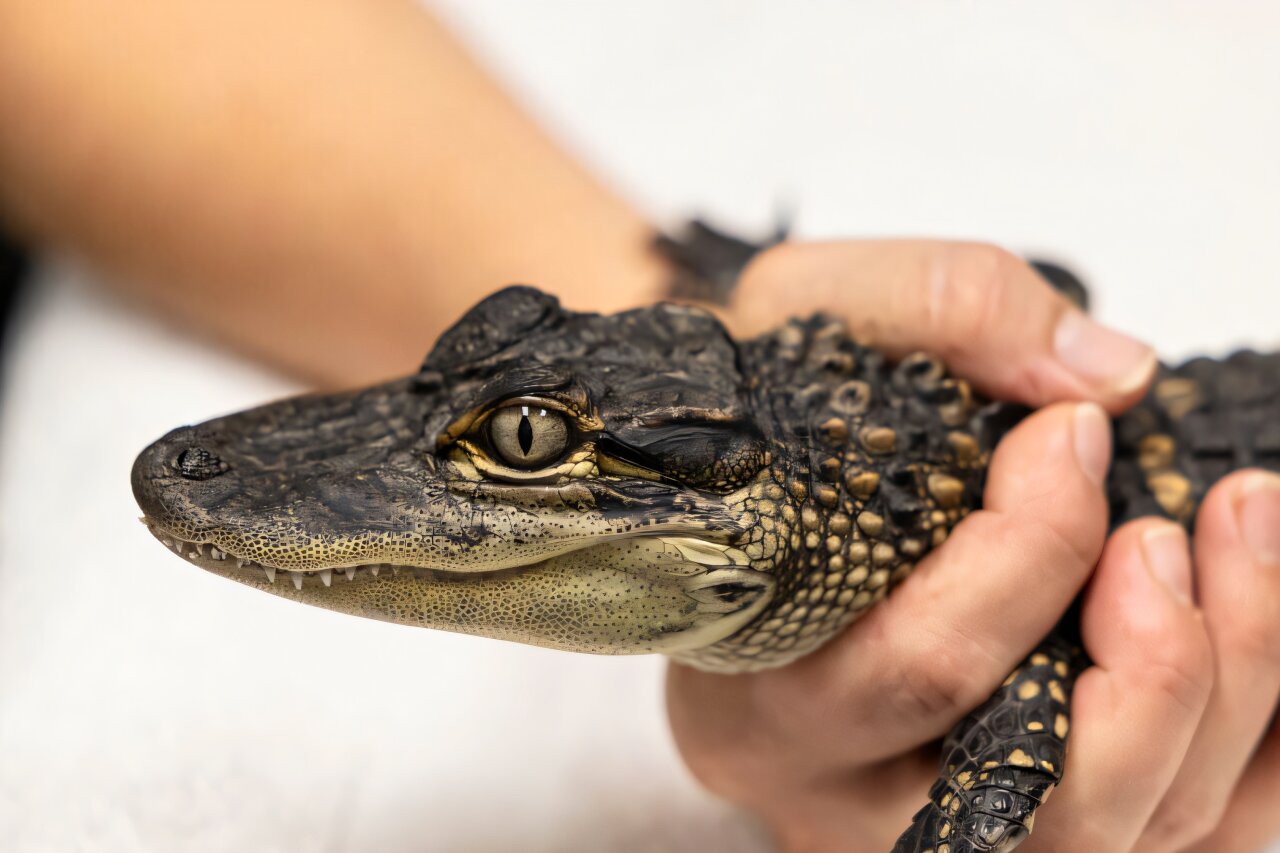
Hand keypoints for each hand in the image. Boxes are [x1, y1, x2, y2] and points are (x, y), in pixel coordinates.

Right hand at [667, 241, 1279, 850]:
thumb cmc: (760, 419)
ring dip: (1227, 686)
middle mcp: (845, 793)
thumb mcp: (801, 310)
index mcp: (763, 691)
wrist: (735, 492)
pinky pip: (1183, 835)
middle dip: (1158, 652)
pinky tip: (1245, 618)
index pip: (922, 667)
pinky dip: (1254, 743)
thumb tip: (1109, 376)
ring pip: (1125, 830)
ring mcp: (937, 825)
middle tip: (1171, 525)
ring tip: (1235, 539)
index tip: (1075, 432)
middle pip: (1039, 791)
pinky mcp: (1021, 826)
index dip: (1035, 550)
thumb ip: (940, 305)